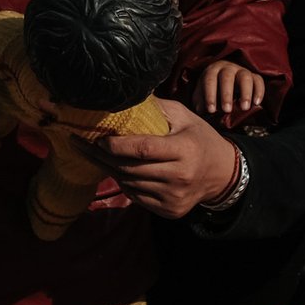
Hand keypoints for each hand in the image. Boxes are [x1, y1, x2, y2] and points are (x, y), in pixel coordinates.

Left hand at [92, 100, 241, 219]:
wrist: (223, 174)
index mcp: (184, 149)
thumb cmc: (201, 139)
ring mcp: (174, 197)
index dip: (116, 144)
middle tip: (80, 144)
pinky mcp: (169, 210)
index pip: (143, 149)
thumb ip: (157, 108)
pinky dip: (124, 183)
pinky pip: (136, 197)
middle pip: (130, 168)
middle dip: (101, 156)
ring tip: (94, 155)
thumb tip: (127, 94)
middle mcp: (179, 176)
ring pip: (129, 184)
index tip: (97, 137)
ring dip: (109, 169)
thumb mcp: (185, 117)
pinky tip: (116, 170)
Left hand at [200, 61, 264, 117]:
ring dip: (245, 92)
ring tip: (244, 108)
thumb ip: (200, 102)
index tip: (211, 110)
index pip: (209, 81)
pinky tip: (257, 103)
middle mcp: (227, 68)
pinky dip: (259, 91)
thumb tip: (201, 110)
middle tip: (227, 110)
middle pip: (227, 77)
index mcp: (212, 71)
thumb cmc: (211, 90)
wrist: (225, 81)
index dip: (210, 95)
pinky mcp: (254, 76)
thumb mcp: (201, 94)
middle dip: (227, 94)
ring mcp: (242, 71)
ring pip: (245, 77)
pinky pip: (258, 80)